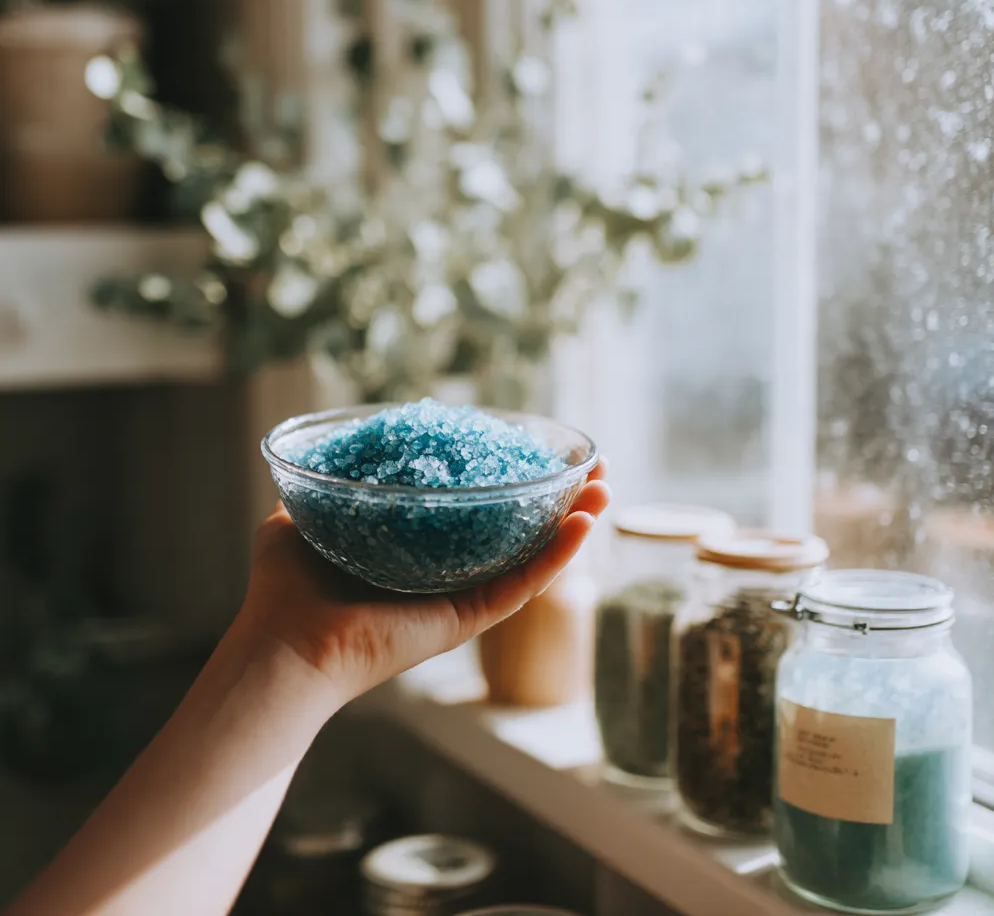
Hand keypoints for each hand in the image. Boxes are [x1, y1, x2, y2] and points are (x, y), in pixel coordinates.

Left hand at [237, 461, 610, 709]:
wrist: (286, 644)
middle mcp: (445, 572)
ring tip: (605, 482)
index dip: (507, 482)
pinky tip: (586, 520)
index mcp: (415, 550)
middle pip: (516, 530)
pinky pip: (523, 582)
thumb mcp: (302, 518)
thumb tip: (323, 456)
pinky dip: (559, 553)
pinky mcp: (468, 619)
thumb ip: (320, 486)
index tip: (534, 451)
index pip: (474, 512)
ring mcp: (461, 596)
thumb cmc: (285, 587)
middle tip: (591, 466)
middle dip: (558, 497)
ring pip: (533, 554)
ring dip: (575, 518)